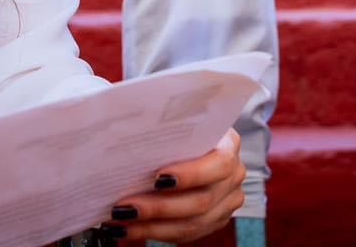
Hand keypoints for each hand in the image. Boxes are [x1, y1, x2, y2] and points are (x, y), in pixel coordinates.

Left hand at [97, 128, 244, 241]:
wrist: (191, 142)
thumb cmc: (179, 129)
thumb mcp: (177, 123)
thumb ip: (165, 131)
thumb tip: (128, 137)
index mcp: (229, 145)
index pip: (219, 163)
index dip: (191, 174)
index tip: (157, 178)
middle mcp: (234, 175)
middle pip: (202, 200)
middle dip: (159, 206)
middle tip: (125, 207)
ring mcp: (227, 201)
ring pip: (192, 223)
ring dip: (151, 226)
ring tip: (121, 221)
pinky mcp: (215, 220)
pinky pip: (186, 233)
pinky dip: (155, 232)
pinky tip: (130, 228)